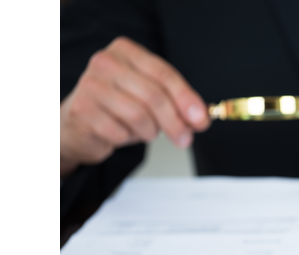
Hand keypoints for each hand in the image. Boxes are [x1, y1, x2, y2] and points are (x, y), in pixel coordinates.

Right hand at [60, 36, 209, 176]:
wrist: (77, 124)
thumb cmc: (116, 107)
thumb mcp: (148, 98)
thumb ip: (175, 103)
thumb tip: (199, 118)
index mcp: (126, 51)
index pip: (164, 74)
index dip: (186, 99)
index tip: (201, 119)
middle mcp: (105, 63)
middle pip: (154, 96)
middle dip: (175, 122)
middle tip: (185, 139)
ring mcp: (90, 85)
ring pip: (139, 115)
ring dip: (150, 131)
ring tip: (148, 132)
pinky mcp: (82, 110)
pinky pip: (119, 131)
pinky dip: (129, 138)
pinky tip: (123, 133)